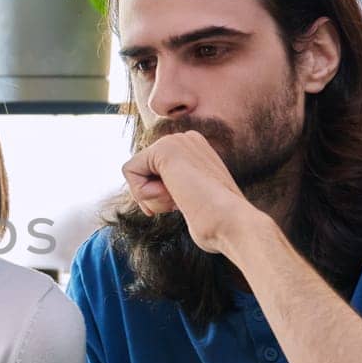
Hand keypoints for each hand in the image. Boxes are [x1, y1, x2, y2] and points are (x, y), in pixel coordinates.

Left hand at [123, 131, 265, 254]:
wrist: (232, 223)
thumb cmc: (218, 223)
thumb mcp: (196, 200)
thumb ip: (179, 189)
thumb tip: (165, 190)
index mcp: (195, 149)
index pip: (153, 170)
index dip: (157, 195)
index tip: (179, 205)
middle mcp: (186, 139)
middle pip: (141, 170)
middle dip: (152, 196)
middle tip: (180, 203)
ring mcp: (177, 141)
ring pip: (135, 172)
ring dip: (151, 197)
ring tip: (181, 199)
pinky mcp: (165, 148)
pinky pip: (129, 170)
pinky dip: (143, 192)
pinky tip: (173, 195)